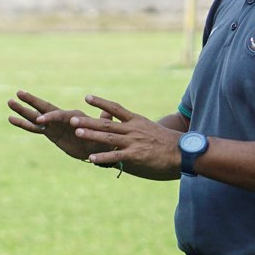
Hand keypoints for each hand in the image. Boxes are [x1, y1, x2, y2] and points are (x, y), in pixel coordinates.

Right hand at [7, 90, 111, 161]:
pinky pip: (34, 129)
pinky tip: (11, 119)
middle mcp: (61, 118)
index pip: (59, 115)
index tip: (40, 120)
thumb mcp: (103, 130)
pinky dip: (23, 124)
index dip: (50, 117)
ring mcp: (54, 125)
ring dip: (23, 111)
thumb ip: (103, 121)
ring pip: (35, 117)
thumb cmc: (102, 138)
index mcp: (73, 116)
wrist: (97, 148)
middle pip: (44, 108)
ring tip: (9, 102)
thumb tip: (106, 113)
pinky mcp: (49, 133)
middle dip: (31, 101)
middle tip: (18, 93)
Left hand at [64, 95, 181, 179]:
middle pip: (106, 123)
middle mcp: (132, 129)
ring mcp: (133, 142)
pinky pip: (115, 156)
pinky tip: (90, 158)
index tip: (87, 97)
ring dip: (91, 134)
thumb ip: (135, 130)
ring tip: (76, 131)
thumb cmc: (167, 142)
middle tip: (71, 118)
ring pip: (108, 137)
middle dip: (88, 120)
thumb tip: (122, 131)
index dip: (100, 102)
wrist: (182, 152)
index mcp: (136, 121)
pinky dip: (102, 157)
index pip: (115, 108)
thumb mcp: (150, 129)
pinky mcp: (135, 156)